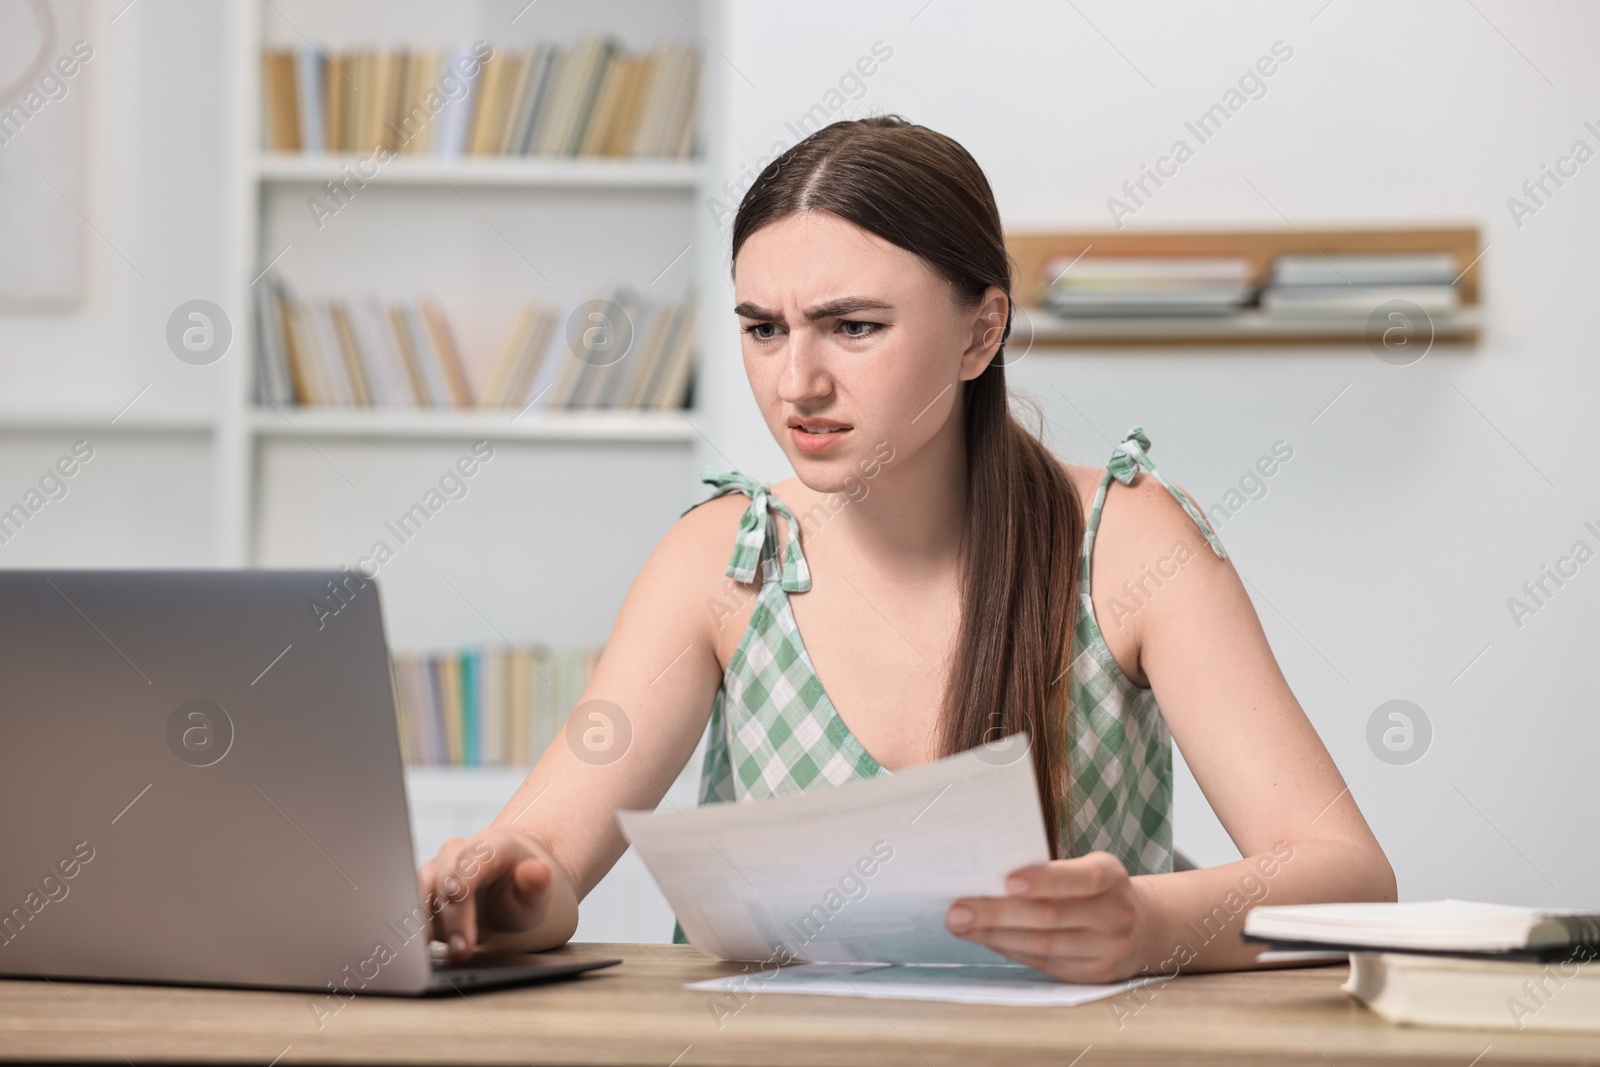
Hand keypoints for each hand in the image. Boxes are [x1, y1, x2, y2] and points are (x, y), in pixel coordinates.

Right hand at [418, 826, 564, 962]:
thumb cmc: (523, 890)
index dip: (462, 875)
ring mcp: (439, 870)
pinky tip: (431, 944)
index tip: (455, 896)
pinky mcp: (425, 891)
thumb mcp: (539, 891)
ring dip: (432, 924)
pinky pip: (416, 907)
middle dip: (452, 917)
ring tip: (449, 951)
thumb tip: (538, 870)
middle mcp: (459, 852)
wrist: (509, 890)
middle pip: (446, 879)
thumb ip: (538, 882)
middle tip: (462, 951)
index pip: (474, 857)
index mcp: (491, 845)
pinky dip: (421, 926)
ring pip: (425, 892)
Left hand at [944, 851, 1148, 982]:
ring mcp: (1107, 950)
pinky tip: (985, 939)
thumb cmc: (1093, 887)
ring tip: (960, 926)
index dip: (1044, 880)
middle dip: (998, 913)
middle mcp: (1115, 915)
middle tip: (957, 910)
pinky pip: (1044, 964)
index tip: (1006, 880)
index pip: (1081, 878)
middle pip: (1051, 917)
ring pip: (1043, 945)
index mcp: (1112, 877)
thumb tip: (986, 875)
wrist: (1141, 925)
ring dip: (995, 936)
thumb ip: (1049, 870)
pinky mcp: (1093, 975)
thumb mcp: (1085, 867)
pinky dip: (1010, 950)